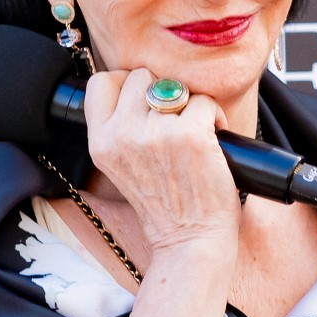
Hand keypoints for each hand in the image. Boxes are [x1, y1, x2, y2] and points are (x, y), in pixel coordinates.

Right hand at [83, 68, 240, 255]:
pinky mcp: (191, 135)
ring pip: (175, 86)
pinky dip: (215, 117)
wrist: (189, 239)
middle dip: (161, 93)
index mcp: (101, 143)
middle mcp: (123, 135)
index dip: (125, 84)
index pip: (100, 83)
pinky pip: (205, 101)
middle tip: (173, 121)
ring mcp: (157, 134)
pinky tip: (212, 139)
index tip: (143, 101)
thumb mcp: (120, 167)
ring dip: (189, 105)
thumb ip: (120, 129)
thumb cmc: (163, 205)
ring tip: (193, 132)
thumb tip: (138, 88)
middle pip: (141, 77)